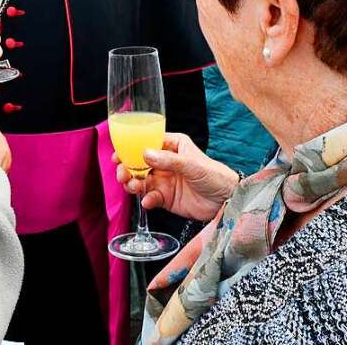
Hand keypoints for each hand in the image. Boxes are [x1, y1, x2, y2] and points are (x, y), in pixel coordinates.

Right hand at [114, 132, 238, 221]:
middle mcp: (165, 162)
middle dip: (127, 168)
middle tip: (122, 174)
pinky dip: (146, 199)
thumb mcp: (193, 165)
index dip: (130, 149)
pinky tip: (148, 201)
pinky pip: (150, 197)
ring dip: (133, 184)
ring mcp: (164, 180)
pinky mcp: (166, 198)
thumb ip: (169, 160)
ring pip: (141, 181)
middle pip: (139, 163)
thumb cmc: (216, 176)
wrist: (228, 202)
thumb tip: (145, 154)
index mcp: (172, 147)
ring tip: (134, 187)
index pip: (147, 143)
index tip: (118, 155)